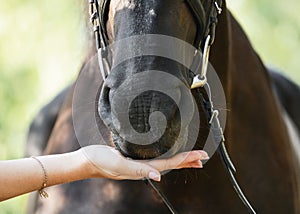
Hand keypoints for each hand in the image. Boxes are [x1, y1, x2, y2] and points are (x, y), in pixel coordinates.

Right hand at [80, 145, 208, 181]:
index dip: (186, 159)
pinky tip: (166, 151)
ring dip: (178, 159)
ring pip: (164, 160)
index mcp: (143, 169)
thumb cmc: (101, 162)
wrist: (87, 160)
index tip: (201, 156)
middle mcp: (144, 167)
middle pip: (171, 164)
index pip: (170, 164)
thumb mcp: (119, 166)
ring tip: (191, 157)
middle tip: (203, 157)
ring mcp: (139, 163)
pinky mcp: (134, 157)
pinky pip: (154, 156)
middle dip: (188, 160)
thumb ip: (138, 171)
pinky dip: (164, 154)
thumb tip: (158, 177)